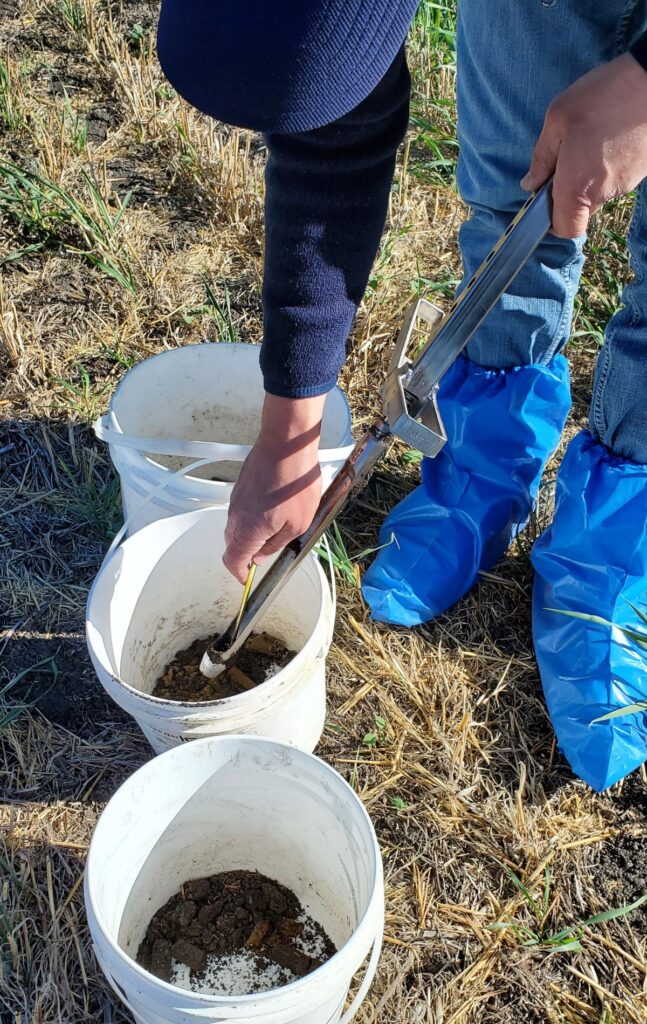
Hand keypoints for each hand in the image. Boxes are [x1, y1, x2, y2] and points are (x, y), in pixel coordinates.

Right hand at [222, 393, 324, 582]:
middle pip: (233, 543)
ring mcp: (236, 499)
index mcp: (247, 530)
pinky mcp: (241, 485)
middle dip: (247, 552)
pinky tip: (274, 506)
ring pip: (237, 525)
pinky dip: (252, 515)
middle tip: (267, 552)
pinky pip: (242, 509)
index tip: (247, 578)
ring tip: (277, 525)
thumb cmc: (295, 483)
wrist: (286, 445)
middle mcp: (236, 516)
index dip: (239, 573)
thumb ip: (276, 544)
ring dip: (251, 532)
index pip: (232, 560)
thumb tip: (260, 556)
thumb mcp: (297, 524)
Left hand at [521, 52, 646, 236]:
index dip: (554, 222)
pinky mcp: (641, 171)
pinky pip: (617, 178)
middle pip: (582, 211)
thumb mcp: (558, 118)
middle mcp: (604, 192)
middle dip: (570, 195)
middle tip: (565, 162)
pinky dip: (608, 167)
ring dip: (590, 178)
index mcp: (576, 186)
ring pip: (600, 194)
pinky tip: (608, 139)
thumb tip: (530, 183)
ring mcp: (627, 183)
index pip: (567, 229)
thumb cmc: (603, 95)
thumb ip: (542, 157)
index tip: (546, 201)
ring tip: (590, 143)